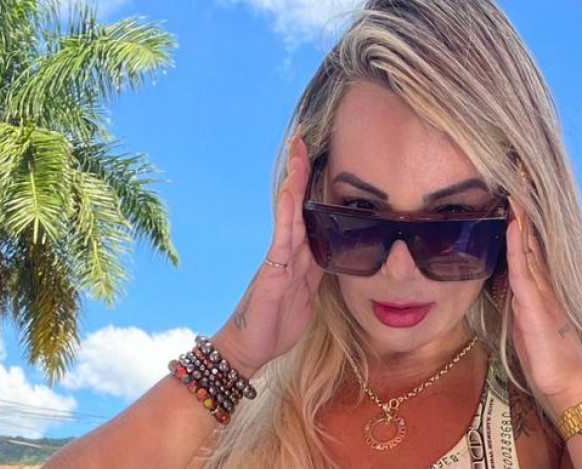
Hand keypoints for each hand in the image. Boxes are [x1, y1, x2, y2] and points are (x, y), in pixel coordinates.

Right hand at [212, 126, 323, 376]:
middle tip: (301, 138)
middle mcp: (287, 251)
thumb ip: (315, 272)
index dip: (309, 186)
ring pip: (288, 212)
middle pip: (294, 203)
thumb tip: (330, 254)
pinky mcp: (273, 272)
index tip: (314, 157)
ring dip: (293, 182)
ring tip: (297, 153)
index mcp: (298, 256)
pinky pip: (281, 237)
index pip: (306, 212)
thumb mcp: (307, 296)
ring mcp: (278, 259)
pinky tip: (288, 192)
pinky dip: (286, 212)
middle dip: (298, 171)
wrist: (251, 349)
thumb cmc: (276, 324)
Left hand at [506, 198, 581, 417]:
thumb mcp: (520, 313)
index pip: (525, 241)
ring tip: (514, 186)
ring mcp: (539, 289)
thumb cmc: (539, 347)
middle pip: (530, 236)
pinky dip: (517, 245)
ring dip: (520, 216)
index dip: (518, 215)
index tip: (509, 187)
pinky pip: (523, 269)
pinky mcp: (534, 304)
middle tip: (516, 172)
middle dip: (523, 206)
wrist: (563, 378)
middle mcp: (540, 279)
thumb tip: (495, 272)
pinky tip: (512, 224)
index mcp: (535, 281)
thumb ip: (510, 290)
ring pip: (528, 245)